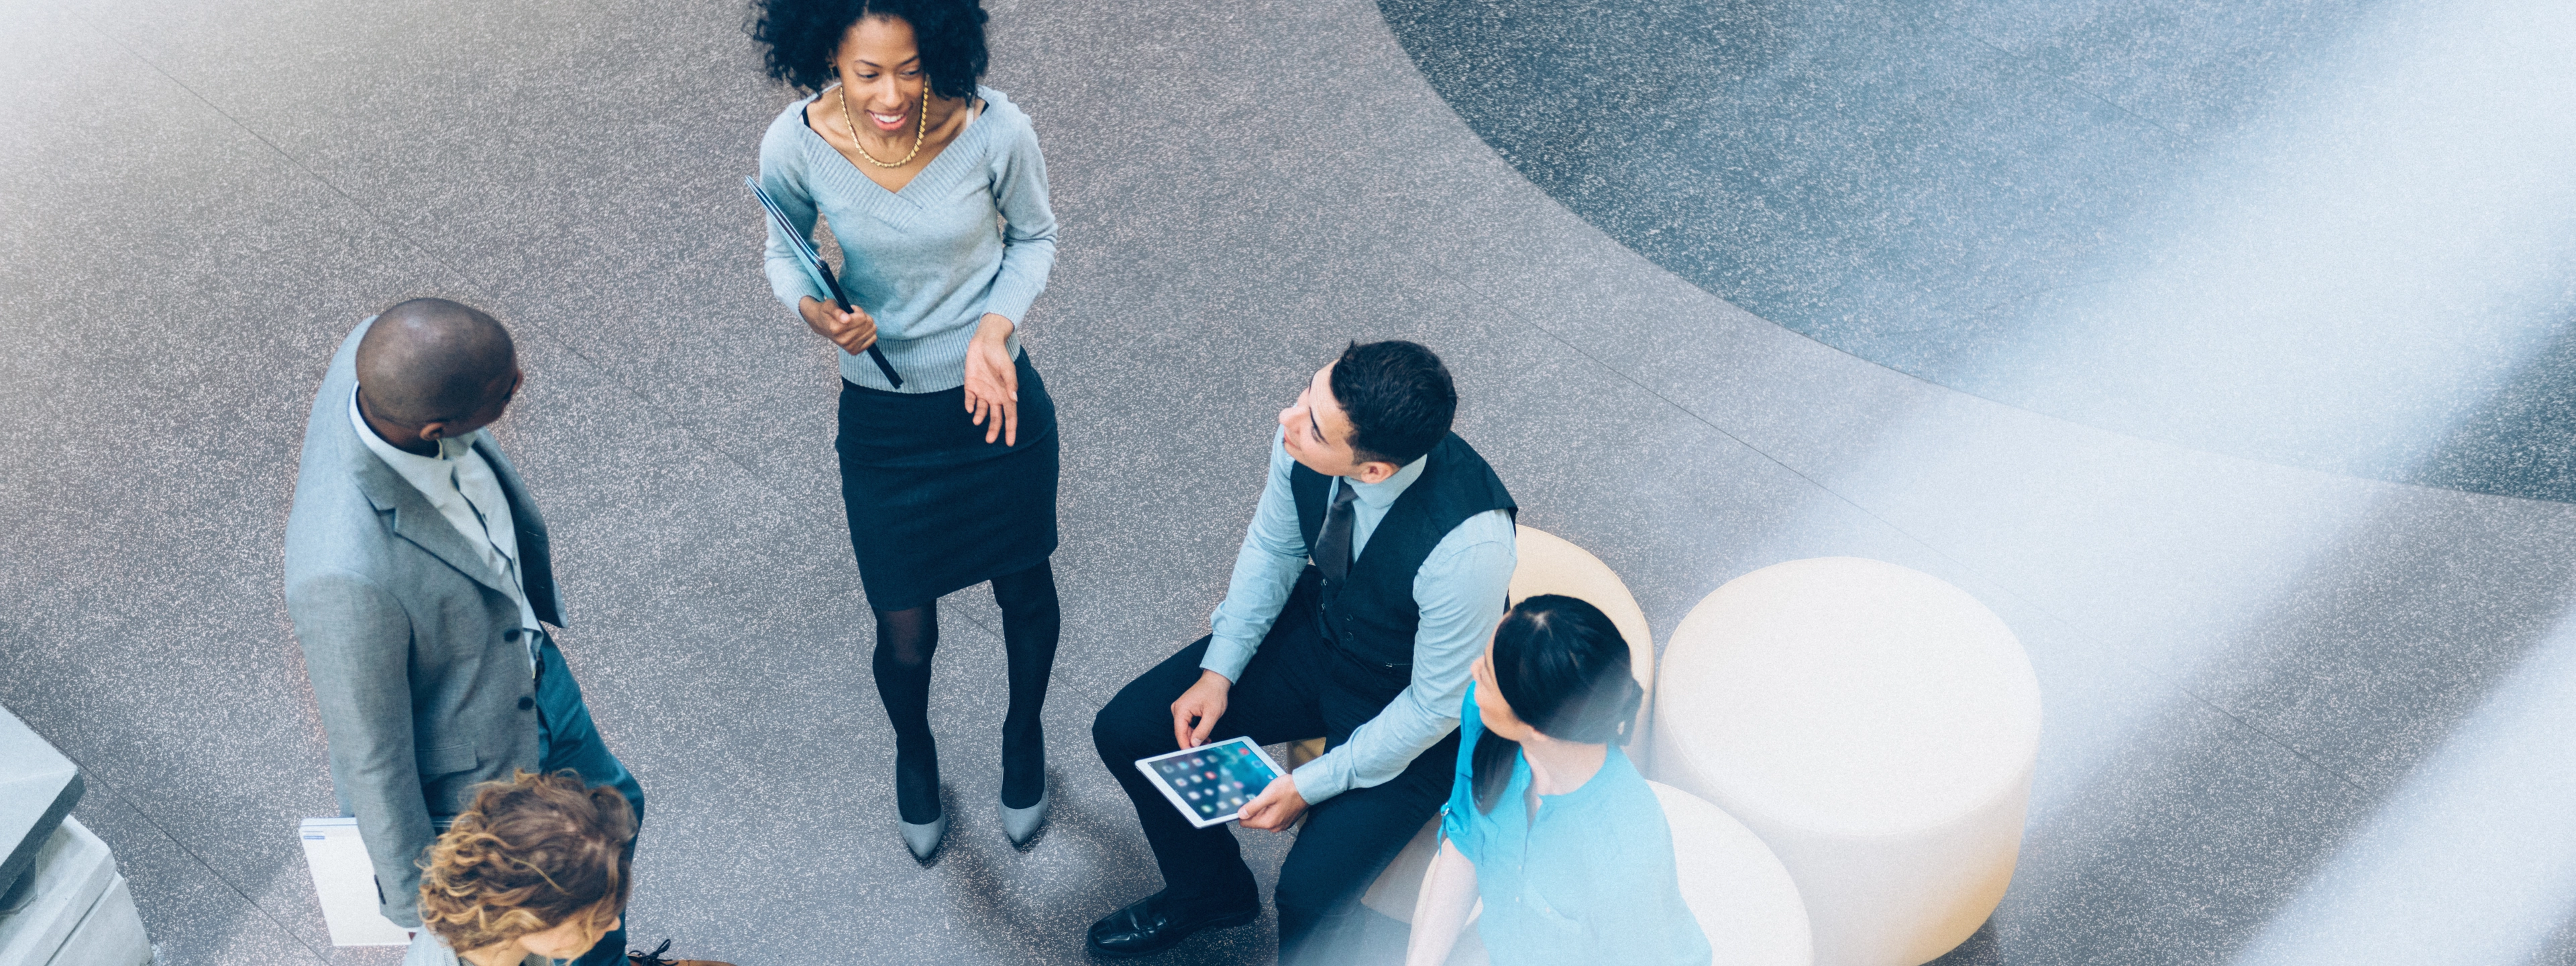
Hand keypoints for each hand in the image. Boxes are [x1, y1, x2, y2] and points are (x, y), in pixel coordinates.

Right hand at [798, 296, 878, 355]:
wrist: (822, 325)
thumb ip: (837, 311)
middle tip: (852, 316)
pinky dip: (868, 331)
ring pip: (872, 329)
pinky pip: (873, 338)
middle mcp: (843, 340)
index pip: (862, 317)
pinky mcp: (854, 351)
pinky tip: (858, 330)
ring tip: (855, 322)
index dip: (857, 310)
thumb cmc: (827, 313)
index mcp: (836, 329)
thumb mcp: (829, 305)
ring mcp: (849, 347)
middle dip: (862, 316)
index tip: (850, 310)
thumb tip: (846, 319)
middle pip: (868, 322)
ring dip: (865, 323)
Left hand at [963, 313, 1018, 444]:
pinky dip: (970, 405)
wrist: (985, 341)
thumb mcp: (1006, 368)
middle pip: (996, 417)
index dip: (1010, 429)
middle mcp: (995, 395)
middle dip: (994, 429)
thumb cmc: (999, 354)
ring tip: (977, 422)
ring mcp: (983, 391)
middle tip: (990, 440)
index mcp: (1006, 393)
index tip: (1010, 443)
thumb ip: (1010, 383)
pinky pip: (970, 399)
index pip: (1010, 415)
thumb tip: (1014, 399)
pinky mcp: (971, 385)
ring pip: (982, 411)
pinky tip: (970, 408)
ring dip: (980, 417)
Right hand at [1170, 669, 1231, 748]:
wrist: (1216, 680)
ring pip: (1185, 730)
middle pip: (1182, 732)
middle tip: (1203, 751)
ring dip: (1195, 737)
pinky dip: (1195, 732)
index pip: (1180, 732)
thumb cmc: (1214, 692)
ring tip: (1207, 743)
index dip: (1185, 745)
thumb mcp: (1212, 714)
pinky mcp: (1185, 710)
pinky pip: (1187, 725)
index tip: (1192, 755)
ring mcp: (1180, 710)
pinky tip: (1204, 736)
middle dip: (1192, 742)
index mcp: (1181, 709)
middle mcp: (1177, 709)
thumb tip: (1195, 743)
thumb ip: (1203, 730)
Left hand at [1237, 774, 1307, 830]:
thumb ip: (1253, 806)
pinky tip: (1277, 798)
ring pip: (1264, 816)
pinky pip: (1272, 815)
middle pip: (1255, 819)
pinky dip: (1272, 807)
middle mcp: (1275, 826)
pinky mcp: (1286, 819)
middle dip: (1255, 808)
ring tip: (1271, 795)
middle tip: (1261, 795)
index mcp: (1269, 822)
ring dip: (1264, 806)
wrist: (1308, 787)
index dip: (1243, 812)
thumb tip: (1241, 814)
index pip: (1245, 823)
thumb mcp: (1268, 795)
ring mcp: (1281, 824)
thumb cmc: (1290, 789)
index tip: (1245, 802)